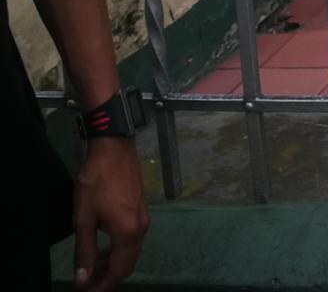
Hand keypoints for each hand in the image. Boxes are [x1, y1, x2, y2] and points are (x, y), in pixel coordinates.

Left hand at [71, 138, 147, 289]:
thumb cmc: (96, 183)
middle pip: (128, 263)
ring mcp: (144, 219)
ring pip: (131, 251)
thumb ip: (85, 251)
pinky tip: (103, 246)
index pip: (119, 271)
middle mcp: (141, 229)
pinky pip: (132, 239)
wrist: (114, 150)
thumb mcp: (84, 219)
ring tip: (92, 266)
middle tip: (87, 282)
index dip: (103, 285)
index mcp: (127, 233)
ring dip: (113, 262)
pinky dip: (118, 249)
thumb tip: (83, 278)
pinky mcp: (141, 210)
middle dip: (108, 276)